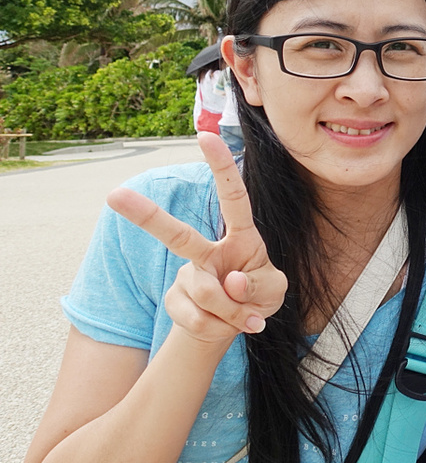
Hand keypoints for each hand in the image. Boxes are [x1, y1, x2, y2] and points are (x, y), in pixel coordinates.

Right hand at [106, 132, 286, 343]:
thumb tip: (231, 281)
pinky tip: (225, 322)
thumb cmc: (257, 296)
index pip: (233, 198)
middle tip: (113, 195)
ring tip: (242, 314)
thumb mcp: (274, 292)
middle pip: (176, 236)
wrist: (231, 326)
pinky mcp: (176, 301)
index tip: (206, 134)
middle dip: (145, 216)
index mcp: (241, 237)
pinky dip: (222, 327)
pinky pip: (200, 319)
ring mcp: (189, 276)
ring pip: (206, 292)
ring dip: (234, 312)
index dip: (222, 167)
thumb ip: (261, 286)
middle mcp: (209, 251)